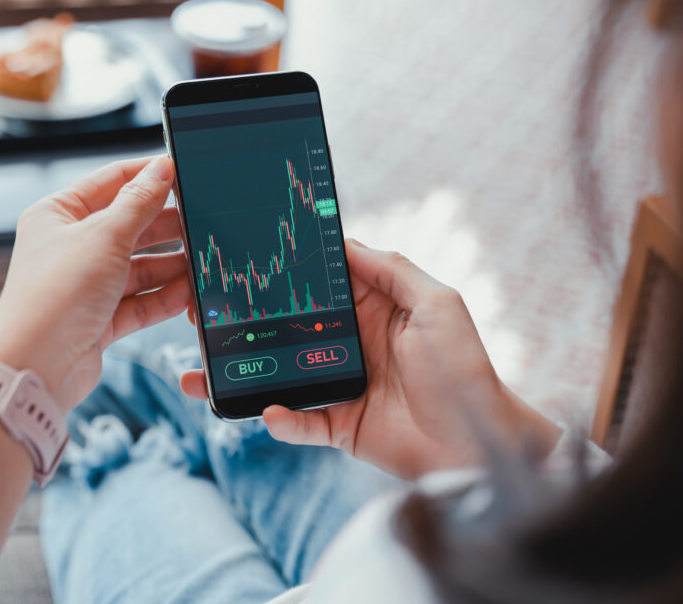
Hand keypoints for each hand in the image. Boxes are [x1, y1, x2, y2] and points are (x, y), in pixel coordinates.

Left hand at [0, 155, 190, 411]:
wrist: (36, 368)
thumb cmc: (55, 295)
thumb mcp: (105, 236)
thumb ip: (140, 202)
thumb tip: (161, 169)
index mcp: (58, 214)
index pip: (110, 182)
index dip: (148, 176)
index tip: (183, 172)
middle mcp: (70, 247)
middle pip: (130, 226)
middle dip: (166, 228)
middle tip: (200, 224)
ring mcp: (85, 285)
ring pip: (139, 268)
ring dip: (170, 267)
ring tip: (200, 265)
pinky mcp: (99, 320)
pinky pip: (139, 302)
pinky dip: (163, 299)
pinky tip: (186, 295)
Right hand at [179, 240, 560, 478]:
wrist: (479, 443)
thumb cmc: (465, 369)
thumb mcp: (438, 304)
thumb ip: (393, 270)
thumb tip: (346, 239)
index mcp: (371, 308)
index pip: (319, 282)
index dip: (286, 269)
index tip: (246, 255)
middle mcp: (349, 343)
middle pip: (287, 325)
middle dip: (248, 318)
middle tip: (203, 310)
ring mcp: (339, 384)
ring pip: (280, 374)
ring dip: (245, 371)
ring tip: (204, 369)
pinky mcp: (339, 425)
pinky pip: (300, 422)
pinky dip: (281, 419)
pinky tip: (267, 411)